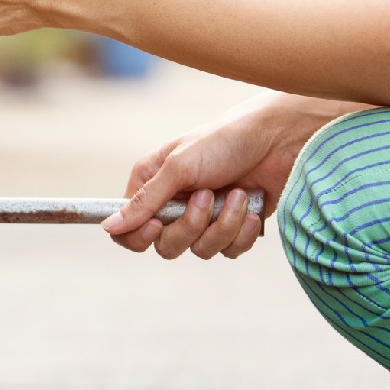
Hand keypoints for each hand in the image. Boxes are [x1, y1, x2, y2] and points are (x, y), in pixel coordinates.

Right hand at [100, 93, 349, 258]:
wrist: (281, 138)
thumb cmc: (225, 140)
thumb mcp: (179, 167)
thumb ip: (144, 202)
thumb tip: (109, 227)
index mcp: (152, 185)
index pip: (127, 228)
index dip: (139, 235)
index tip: (158, 224)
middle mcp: (174, 205)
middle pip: (164, 246)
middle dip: (190, 226)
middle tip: (206, 197)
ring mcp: (205, 218)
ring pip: (199, 250)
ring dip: (222, 224)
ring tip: (237, 194)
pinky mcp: (233, 227)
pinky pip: (228, 251)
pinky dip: (242, 232)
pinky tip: (251, 207)